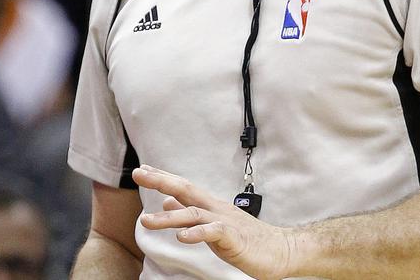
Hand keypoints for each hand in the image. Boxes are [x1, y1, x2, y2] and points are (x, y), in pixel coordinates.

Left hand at [133, 165, 296, 278]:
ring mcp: (225, 222)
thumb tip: (168, 200)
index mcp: (210, 205)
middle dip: (161, 180)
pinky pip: (214, 233)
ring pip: (194, 214)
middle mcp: (216, 208)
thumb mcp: (213, 223)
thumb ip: (190, 212)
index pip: (183, 186)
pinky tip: (182, 237)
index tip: (142, 169)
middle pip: (186, 189)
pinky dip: (197, 234)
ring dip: (169, 217)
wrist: (280, 250)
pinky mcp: (235, 238)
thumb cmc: (247, 238)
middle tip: (138, 173)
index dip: (162, 176)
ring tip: (146, 220)